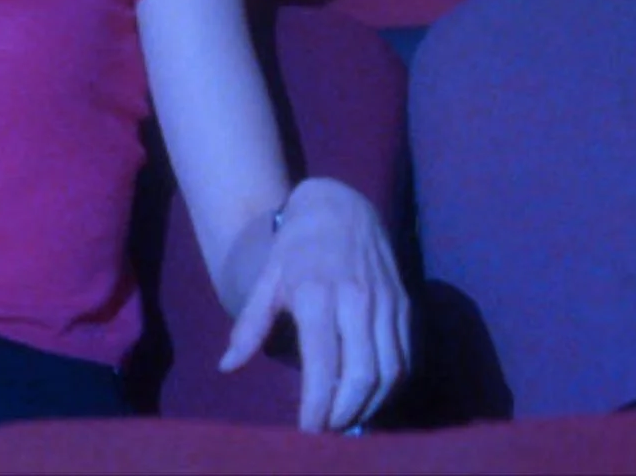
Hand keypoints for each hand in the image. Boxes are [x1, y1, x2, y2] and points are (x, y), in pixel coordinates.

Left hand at [219, 178, 410, 432]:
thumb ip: (250, 324)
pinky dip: (394, 384)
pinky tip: (374, 396)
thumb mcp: (266, 279)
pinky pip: (407, 356)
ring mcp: (386, 302)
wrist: (341, 204)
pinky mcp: (405, 304)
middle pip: (362, 373)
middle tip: (329, 429)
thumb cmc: (296, 246)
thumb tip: (227, 365)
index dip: (318, 402)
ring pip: (391, 370)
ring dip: (372, 404)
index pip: (323, 362)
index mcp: (317, 294)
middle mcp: (356, 300)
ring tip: (350, 420)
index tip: (309, 427)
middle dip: (346, 411)